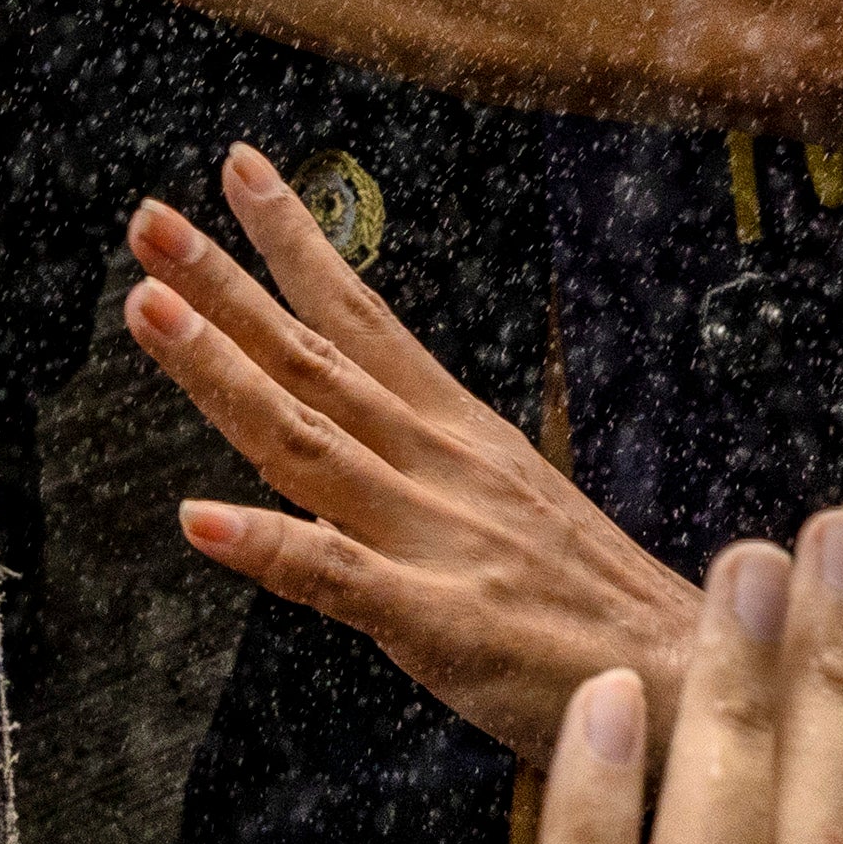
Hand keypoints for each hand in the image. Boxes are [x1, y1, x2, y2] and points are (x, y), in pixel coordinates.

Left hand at [143, 145, 707, 755]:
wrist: (694, 673)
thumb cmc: (596, 607)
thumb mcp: (513, 505)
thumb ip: (428, 471)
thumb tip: (358, 438)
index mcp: (457, 433)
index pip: (361, 315)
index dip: (295, 242)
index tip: (239, 170)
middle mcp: (439, 464)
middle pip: (314, 358)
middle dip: (224, 283)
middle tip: (150, 221)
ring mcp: (435, 535)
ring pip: (305, 440)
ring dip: (221, 372)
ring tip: (148, 311)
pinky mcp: (436, 619)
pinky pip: (335, 576)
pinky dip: (267, 544)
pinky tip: (201, 520)